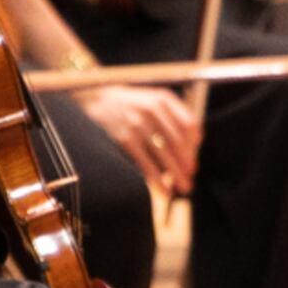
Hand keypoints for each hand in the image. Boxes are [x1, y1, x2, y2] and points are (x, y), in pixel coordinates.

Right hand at [79, 84, 200, 197]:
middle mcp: (152, 110)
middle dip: (186, 165)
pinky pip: (145, 163)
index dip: (194, 146)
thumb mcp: (150, 99)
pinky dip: (156, 179)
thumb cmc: (126, 104)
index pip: (189, 125)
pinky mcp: (123, 139)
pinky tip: (163, 190)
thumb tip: (196, 143)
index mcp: (162, 99)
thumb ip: (173, 115)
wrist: (90, 98)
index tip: (194, 161)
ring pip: (164, 156)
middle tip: (190, 180)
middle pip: (178, 143)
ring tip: (183, 188)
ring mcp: (137, 125)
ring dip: (176, 175)